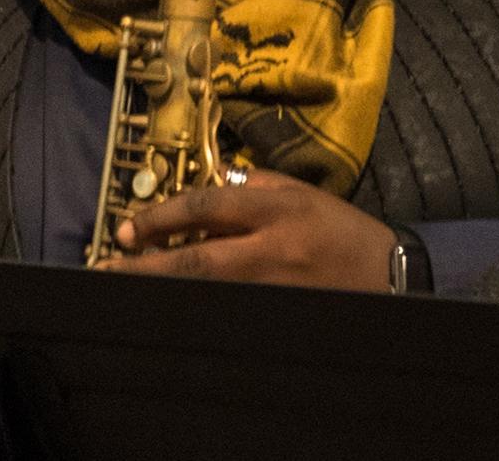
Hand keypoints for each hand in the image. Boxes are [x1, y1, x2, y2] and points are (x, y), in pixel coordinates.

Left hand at [102, 169, 395, 292]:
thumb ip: (255, 186)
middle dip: (147, 264)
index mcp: (274, 208)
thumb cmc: (342, 228)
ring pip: (207, 290)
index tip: (129, 228)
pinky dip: (197, 307)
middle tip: (108, 268)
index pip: (206, 207)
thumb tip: (209, 190)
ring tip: (127, 289)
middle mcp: (270, 247)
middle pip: (197, 258)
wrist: (390, 273)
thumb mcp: (300, 192)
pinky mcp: (279, 312)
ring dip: (164, 289)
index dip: (163, 217)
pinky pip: (229, 309)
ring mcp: (274, 287)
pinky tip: (170, 310)